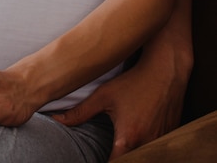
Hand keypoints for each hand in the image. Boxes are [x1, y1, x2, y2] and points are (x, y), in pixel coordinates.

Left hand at [53, 62, 186, 159]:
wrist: (165, 71)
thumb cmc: (133, 83)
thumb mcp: (103, 96)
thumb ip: (79, 112)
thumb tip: (57, 120)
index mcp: (128, 137)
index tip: (94, 159)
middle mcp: (147, 142)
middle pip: (130, 160)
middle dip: (118, 158)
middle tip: (106, 153)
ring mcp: (161, 140)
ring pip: (144, 155)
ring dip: (132, 152)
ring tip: (119, 146)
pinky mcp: (170, 135)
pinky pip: (155, 148)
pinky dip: (146, 147)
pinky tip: (137, 136)